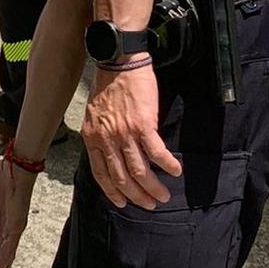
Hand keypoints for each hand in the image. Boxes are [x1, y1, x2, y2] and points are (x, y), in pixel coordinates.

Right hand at [0, 156, 36, 267]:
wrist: (15, 165)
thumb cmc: (4, 176)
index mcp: (6, 220)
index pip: (2, 245)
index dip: (0, 259)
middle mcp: (13, 226)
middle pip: (8, 254)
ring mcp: (16, 225)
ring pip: (10, 251)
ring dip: (4, 266)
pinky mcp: (17, 222)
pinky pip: (11, 242)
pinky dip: (7, 254)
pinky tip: (3, 265)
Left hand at [82, 61, 182, 209]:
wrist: (118, 62)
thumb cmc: (107, 85)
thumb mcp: (94, 114)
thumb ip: (100, 135)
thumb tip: (110, 153)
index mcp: (92, 138)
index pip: (101, 174)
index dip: (112, 192)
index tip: (122, 203)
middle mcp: (107, 140)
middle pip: (122, 178)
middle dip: (137, 196)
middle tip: (150, 204)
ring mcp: (125, 134)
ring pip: (140, 170)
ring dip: (153, 187)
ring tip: (163, 196)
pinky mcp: (143, 125)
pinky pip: (157, 152)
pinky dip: (167, 165)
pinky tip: (175, 171)